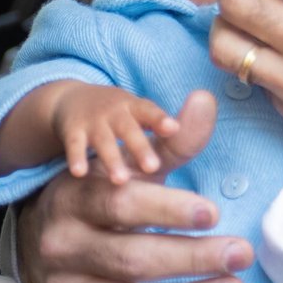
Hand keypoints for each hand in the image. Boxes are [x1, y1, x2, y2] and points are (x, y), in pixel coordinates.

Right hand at [16, 90, 255, 282]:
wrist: (45, 237)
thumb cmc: (105, 195)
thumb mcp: (132, 164)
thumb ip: (174, 141)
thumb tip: (207, 100)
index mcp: (73, 198)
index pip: (121, 206)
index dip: (168, 210)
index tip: (214, 212)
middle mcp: (61, 247)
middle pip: (130, 260)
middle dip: (192, 260)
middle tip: (241, 254)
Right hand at [48, 83, 177, 183]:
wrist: (72, 102)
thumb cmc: (122, 121)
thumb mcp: (145, 122)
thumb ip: (178, 137)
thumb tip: (210, 129)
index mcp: (139, 110)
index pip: (151, 113)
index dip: (160, 120)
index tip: (173, 129)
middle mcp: (117, 113)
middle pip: (129, 128)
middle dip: (140, 146)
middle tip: (153, 167)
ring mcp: (94, 122)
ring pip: (104, 140)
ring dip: (112, 158)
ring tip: (122, 180)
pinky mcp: (73, 132)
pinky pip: (74, 145)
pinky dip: (77, 157)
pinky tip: (81, 173)